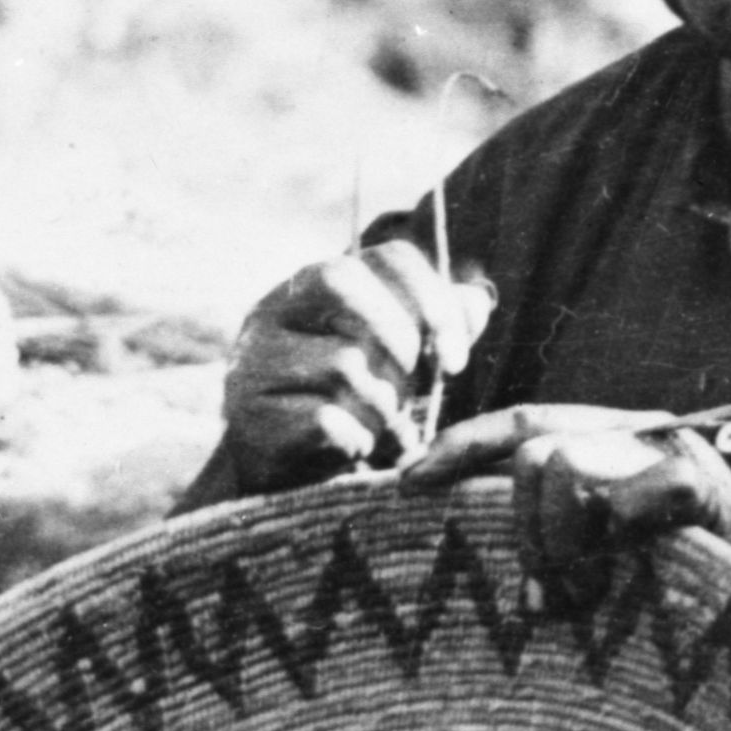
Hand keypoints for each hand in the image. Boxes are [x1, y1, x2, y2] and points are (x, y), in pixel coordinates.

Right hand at [217, 239, 494, 492]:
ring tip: (373, 425)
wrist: (276, 472)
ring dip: (380, 408)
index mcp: (316, 284)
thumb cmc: (345, 404)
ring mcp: (256, 359)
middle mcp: (276, 309)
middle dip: (401, 350)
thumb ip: (434, 328)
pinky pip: (327, 420)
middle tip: (405, 392)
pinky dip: (355, 440)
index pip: (390, 257)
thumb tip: (478, 301)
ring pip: (346, 365)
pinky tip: (349, 447)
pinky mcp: (252, 414)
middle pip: (357, 295)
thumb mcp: (394, 360)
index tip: (456, 360)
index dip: (435, 303)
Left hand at [405, 406, 730, 653]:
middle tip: (543, 601)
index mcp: (609, 446)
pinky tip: (619, 588)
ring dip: (556, 547)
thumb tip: (454, 543)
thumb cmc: (689, 616)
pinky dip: (608, 545)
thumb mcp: (600, 570)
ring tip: (586, 602)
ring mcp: (672, 457)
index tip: (404, 486)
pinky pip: (621, 496)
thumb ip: (548, 541)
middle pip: (531, 447)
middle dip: (517, 532)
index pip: (515, 424)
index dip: (456, 447)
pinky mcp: (701, 488)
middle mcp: (638, 435)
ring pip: (562, 466)